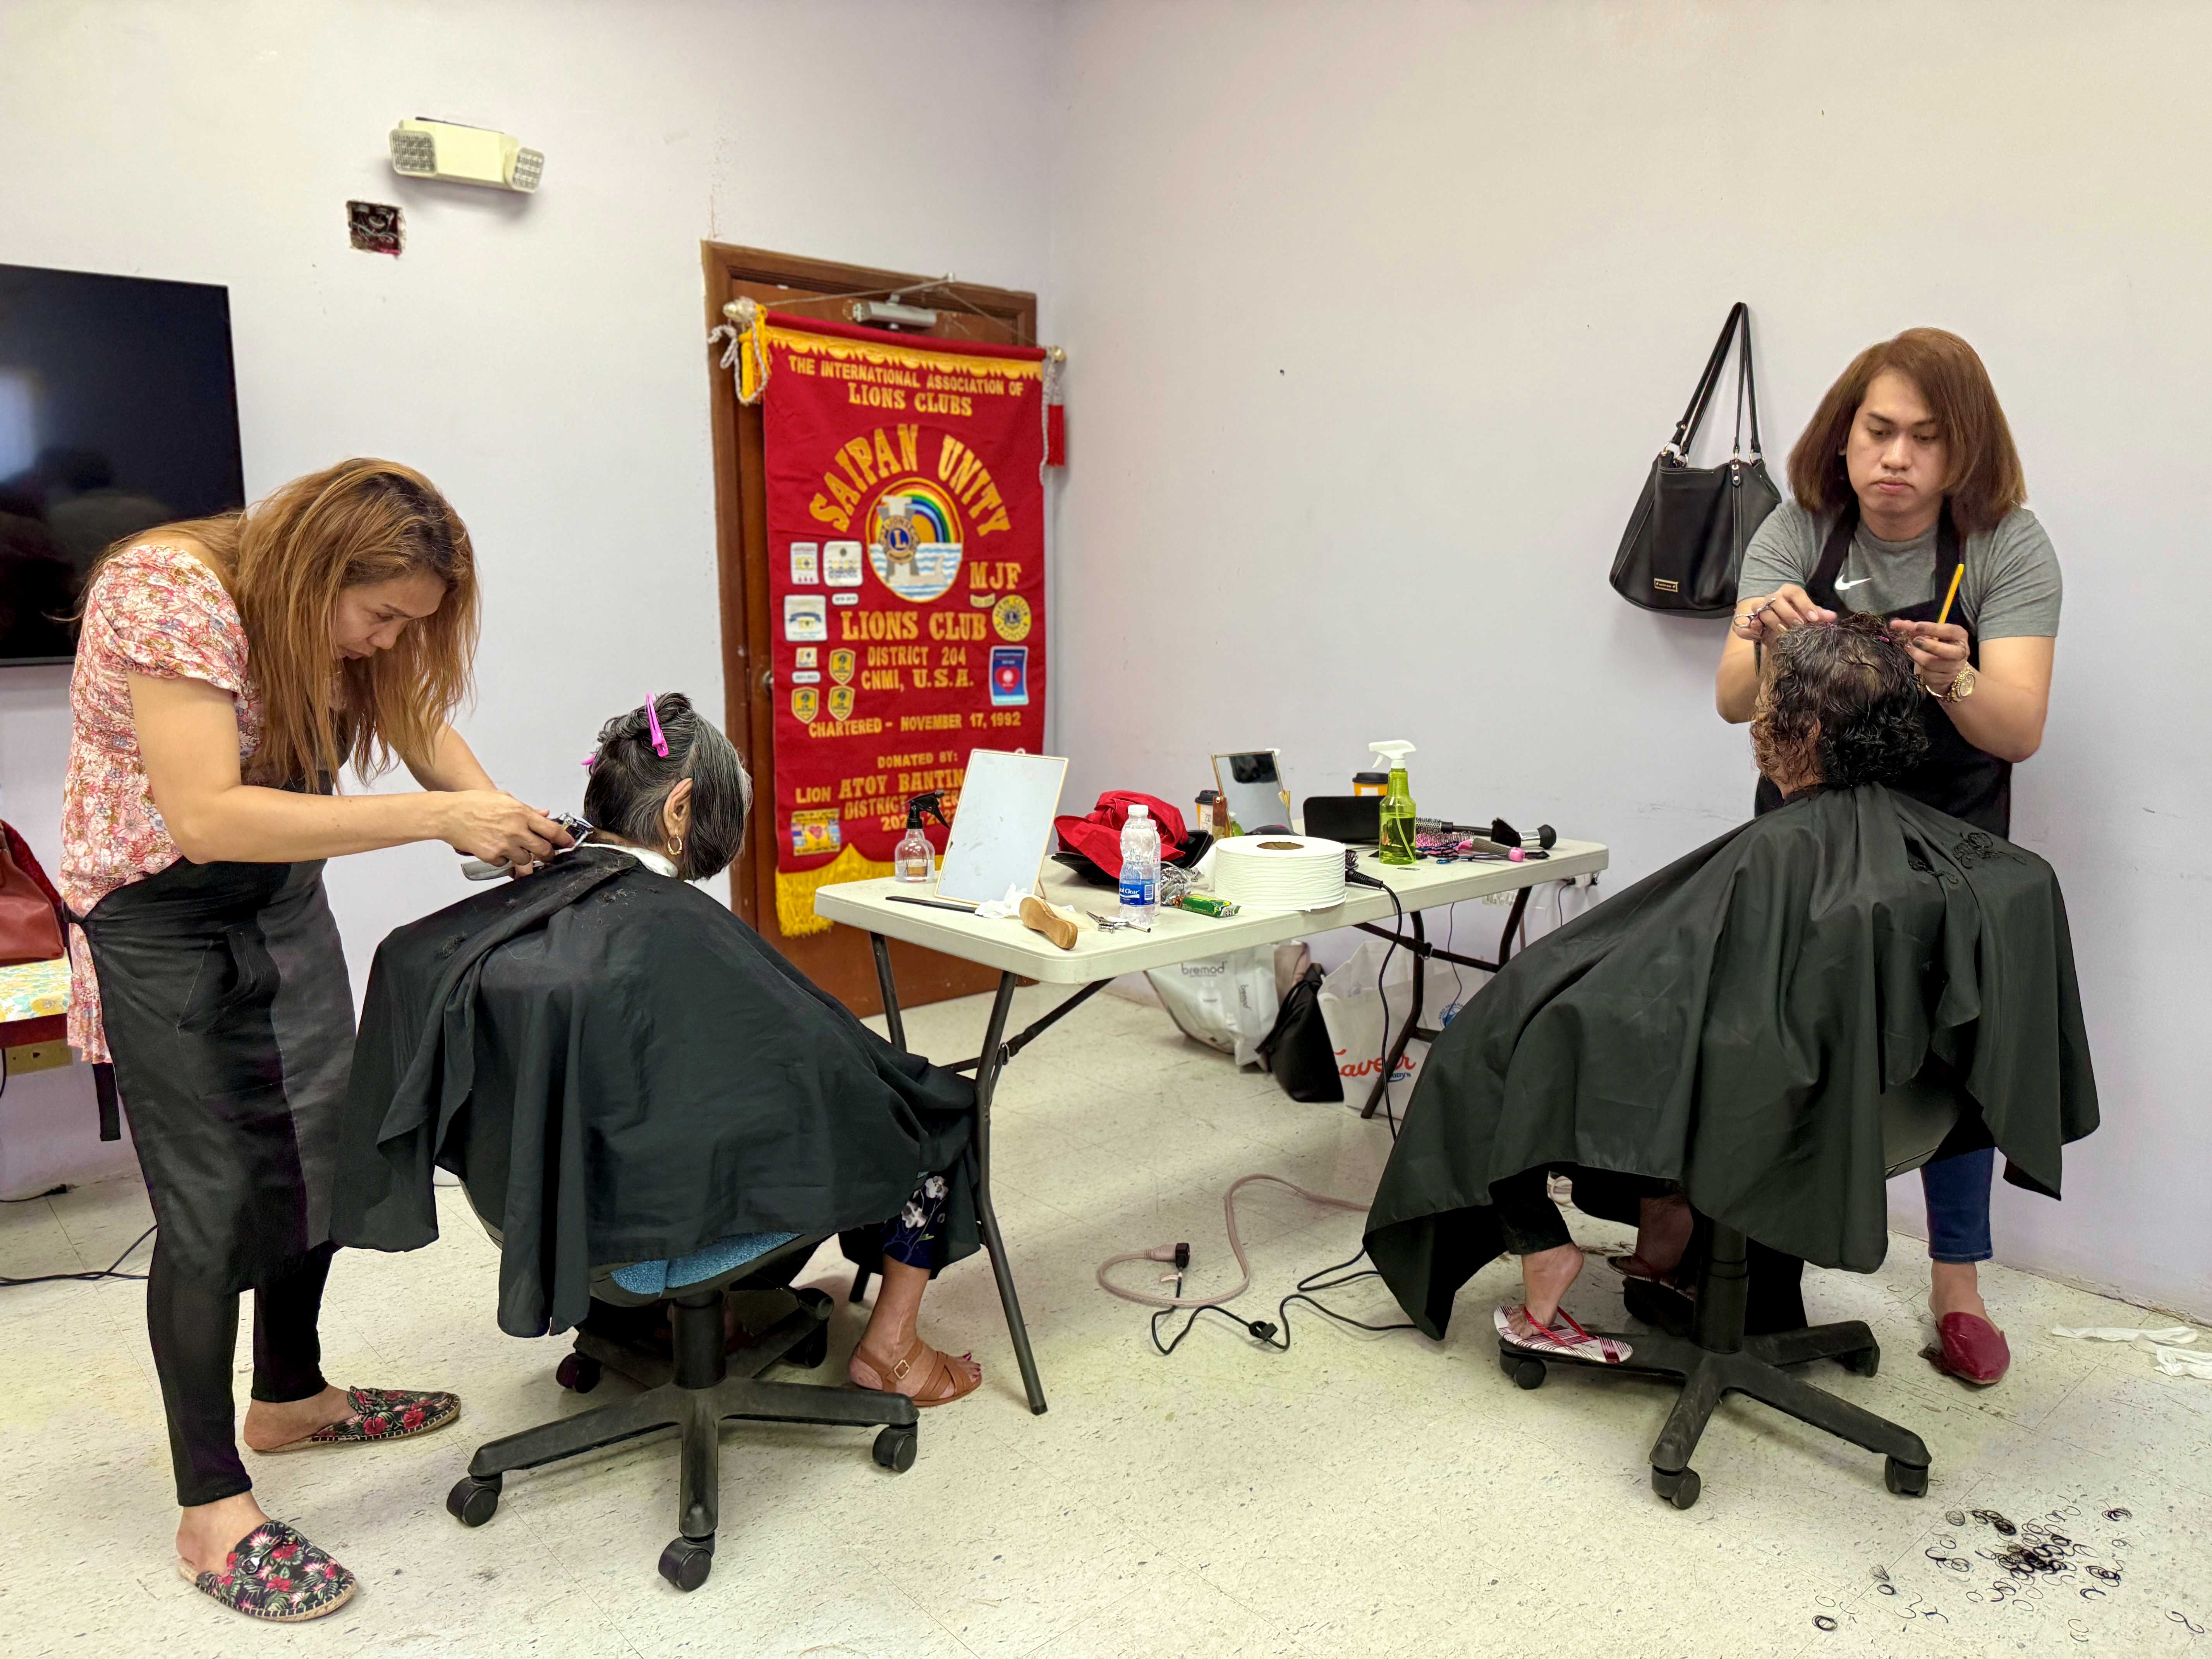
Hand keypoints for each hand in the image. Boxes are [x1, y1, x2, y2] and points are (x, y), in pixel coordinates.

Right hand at [437, 791, 573, 874]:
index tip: (568, 843)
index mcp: (521, 814)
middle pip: (543, 850)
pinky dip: (504, 859)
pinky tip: (496, 849)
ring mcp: (505, 845)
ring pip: (526, 859)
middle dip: (548, 855)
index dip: (564, 839)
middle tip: (548, 854)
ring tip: (514, 848)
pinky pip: (506, 863)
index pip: (552, 830)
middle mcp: (516, 830)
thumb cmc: (473, 803)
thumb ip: (526, 809)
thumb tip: (544, 814)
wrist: (449, 814)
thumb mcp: (503, 799)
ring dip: (524, 856)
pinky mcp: (493, 856)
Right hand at [1731, 583, 1833, 643]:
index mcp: (1787, 592)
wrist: (1778, 626)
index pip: (1795, 592)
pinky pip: (1744, 625)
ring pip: (1761, 610)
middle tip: (1799, 627)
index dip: (1804, 605)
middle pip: (1776, 600)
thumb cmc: (1796, 617)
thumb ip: (1818, 615)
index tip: (1814, 619)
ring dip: (1773, 621)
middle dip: (1788, 614)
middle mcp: (1771, 598)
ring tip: (1783, 632)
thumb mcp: (1808, 616)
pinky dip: (1749, 630)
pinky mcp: (1749, 622)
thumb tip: (1832, 617)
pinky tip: (1758, 635)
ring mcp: (1758, 608)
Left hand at [1890, 619, 1969, 693]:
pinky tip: (1919, 665)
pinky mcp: (1943, 680)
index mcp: (1959, 636)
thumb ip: (1916, 629)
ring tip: (1912, 651)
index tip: (1916, 626)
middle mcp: (1960, 652)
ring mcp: (1953, 668)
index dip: (1932, 628)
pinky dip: (1918, 668)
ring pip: (1929, 663)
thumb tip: (1895, 623)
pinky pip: (1925, 674)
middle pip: (1943, 650)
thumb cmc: (1938, 647)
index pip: (1948, 630)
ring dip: (1917, 656)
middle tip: (1914, 641)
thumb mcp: (1932, 635)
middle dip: (1927, 645)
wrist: (1950, 671)